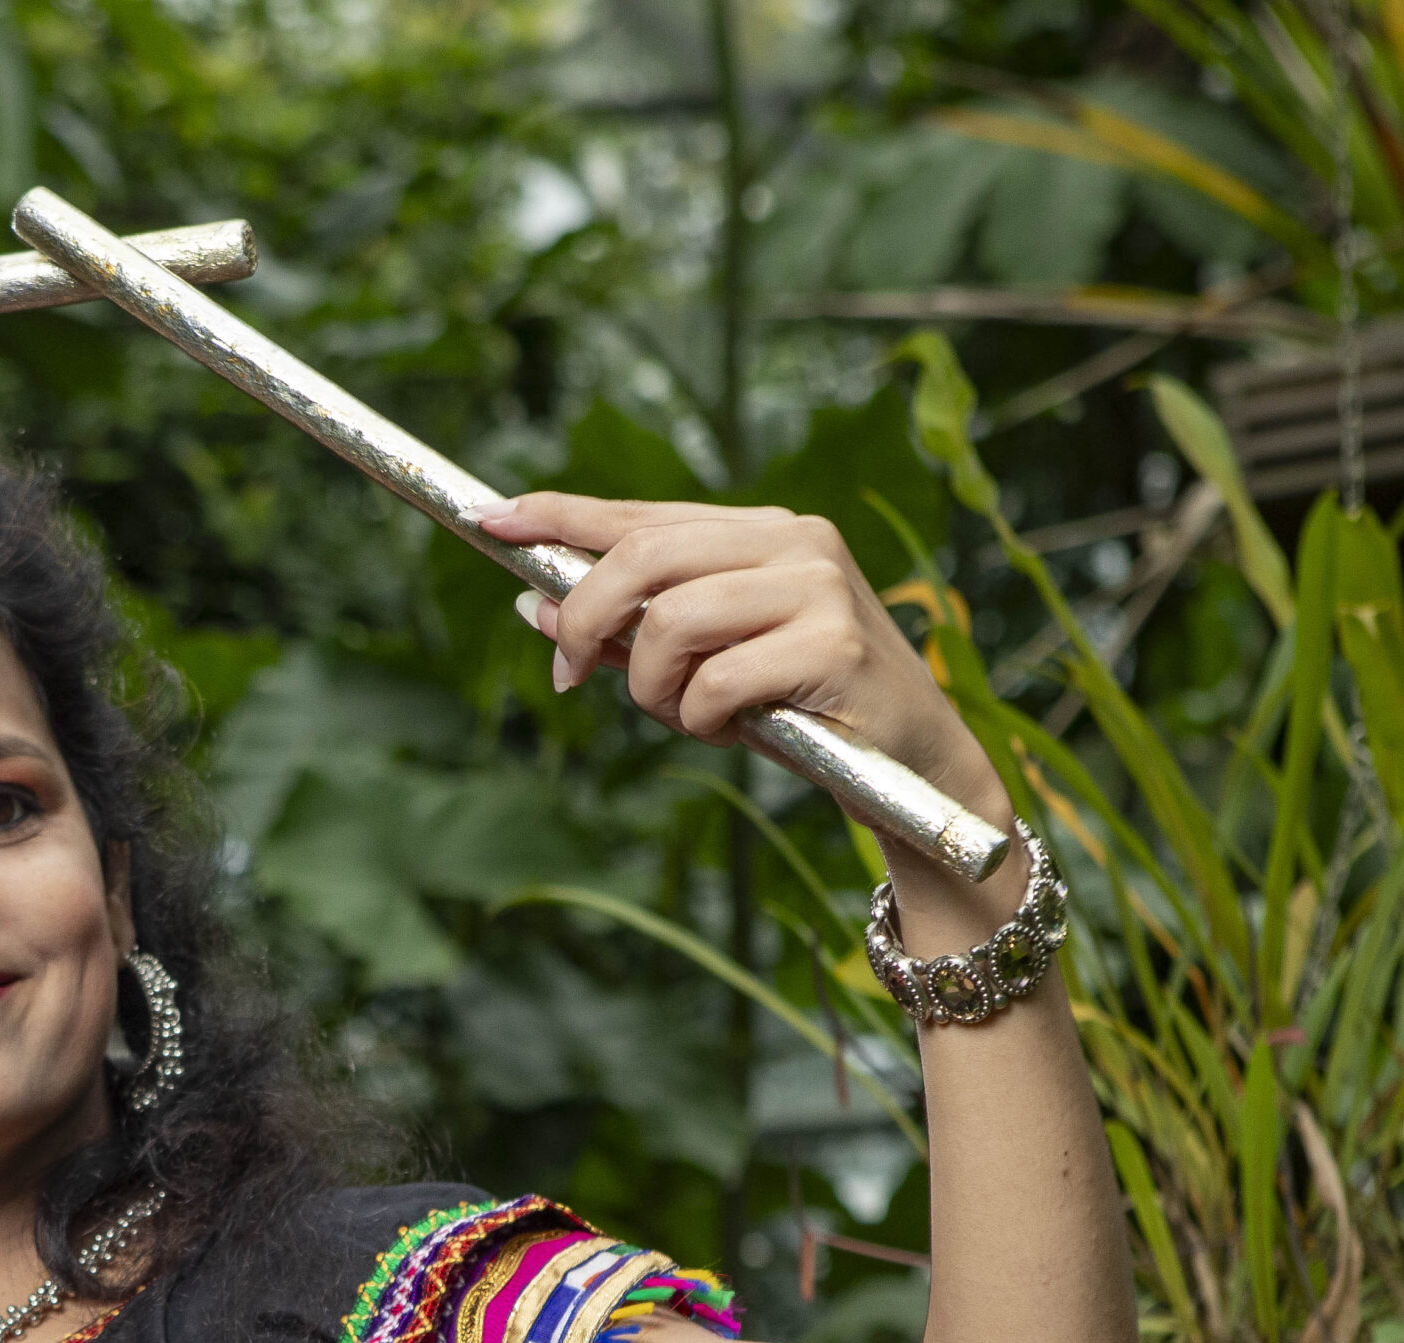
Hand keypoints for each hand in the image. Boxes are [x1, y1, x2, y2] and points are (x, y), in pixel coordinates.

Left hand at [478, 494, 1015, 909]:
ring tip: (683, 716)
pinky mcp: (832, 646)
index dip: (559, 514)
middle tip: (568, 675)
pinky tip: (734, 732)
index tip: (488, 519)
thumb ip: (628, 635)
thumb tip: (535, 605)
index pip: (641, 512)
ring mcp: (818, 588)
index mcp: (764, 530)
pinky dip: (700, 720)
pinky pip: (713, 681)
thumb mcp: (708, 666)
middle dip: (583, 618)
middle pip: (642, 556)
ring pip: (670, 621)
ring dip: (649, 687)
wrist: (915, 769)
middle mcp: (795, 541)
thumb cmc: (805, 712)